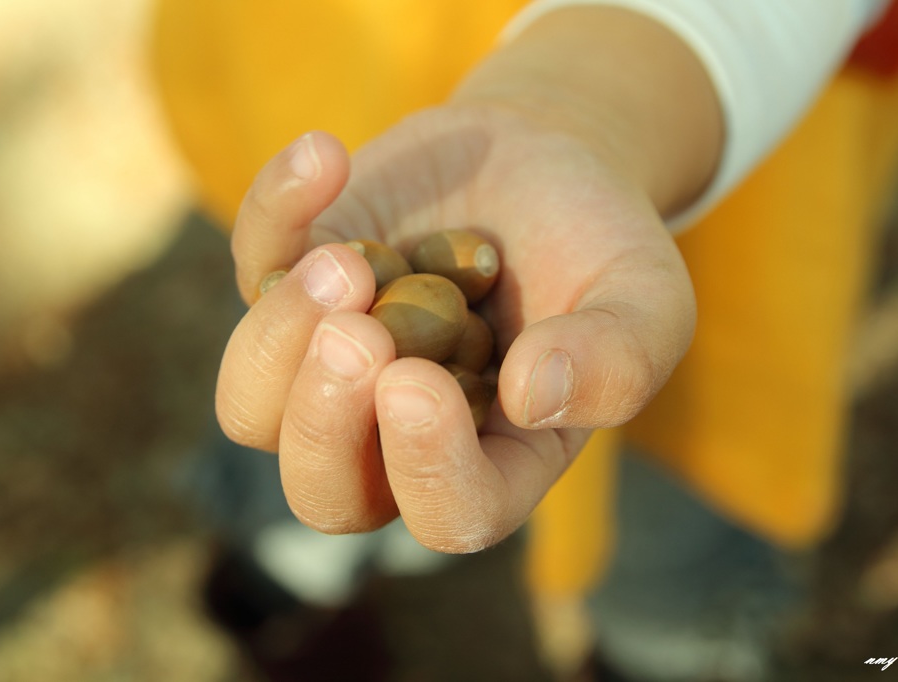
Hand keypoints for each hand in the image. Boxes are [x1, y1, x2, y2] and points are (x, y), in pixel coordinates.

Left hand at [216, 103, 695, 552]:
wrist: (543, 160)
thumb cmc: (601, 246)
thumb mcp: (646, 296)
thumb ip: (616, 359)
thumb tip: (531, 395)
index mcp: (491, 456)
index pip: (449, 515)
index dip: (426, 470)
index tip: (420, 384)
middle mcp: (394, 431)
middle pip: (322, 491)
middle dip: (323, 424)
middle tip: (360, 337)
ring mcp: (332, 359)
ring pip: (251, 405)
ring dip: (277, 340)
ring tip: (345, 262)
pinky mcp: (296, 279)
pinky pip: (252, 266)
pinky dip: (275, 214)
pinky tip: (326, 158)